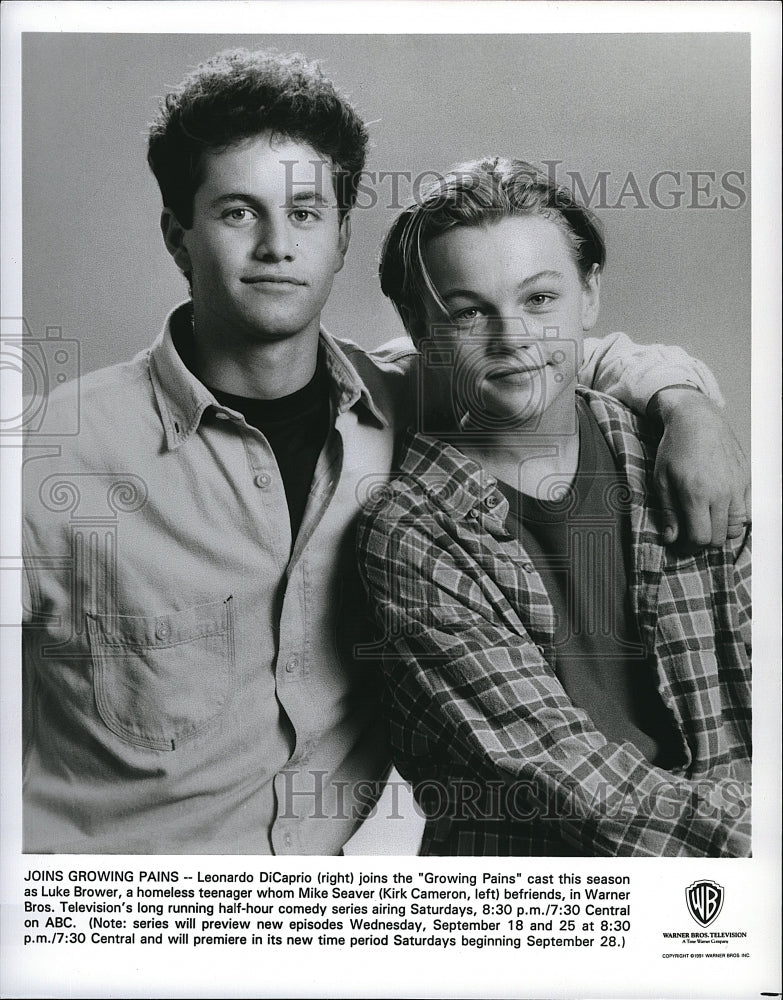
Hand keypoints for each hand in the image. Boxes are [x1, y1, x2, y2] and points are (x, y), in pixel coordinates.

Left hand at [648, 388, 749, 550]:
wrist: (697, 419)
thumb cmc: (674, 448)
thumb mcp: (660, 479)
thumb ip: (668, 512)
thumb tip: (670, 538)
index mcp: (696, 494)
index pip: (700, 538)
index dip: (688, 547)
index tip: (680, 544)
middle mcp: (721, 493)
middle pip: (718, 537)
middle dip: (703, 542)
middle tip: (690, 534)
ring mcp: (737, 487)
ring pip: (736, 528)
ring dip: (720, 532)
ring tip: (705, 522)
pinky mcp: (746, 480)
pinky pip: (747, 512)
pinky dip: (735, 519)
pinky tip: (720, 511)